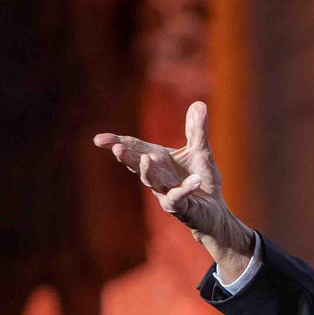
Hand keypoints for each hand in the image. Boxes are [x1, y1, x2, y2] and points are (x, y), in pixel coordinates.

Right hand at [93, 101, 253, 277]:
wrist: (215, 211)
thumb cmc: (203, 180)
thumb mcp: (201, 152)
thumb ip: (197, 130)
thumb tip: (199, 103)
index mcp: (158, 159)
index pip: (134, 148)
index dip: (117, 143)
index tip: (98, 140)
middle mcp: (158, 175)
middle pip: (138, 164)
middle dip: (127, 157)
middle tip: (116, 149)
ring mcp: (166, 192)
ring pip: (153, 182)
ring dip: (148, 171)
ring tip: (146, 159)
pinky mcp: (181, 207)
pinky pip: (180, 197)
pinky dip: (185, 189)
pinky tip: (194, 181)